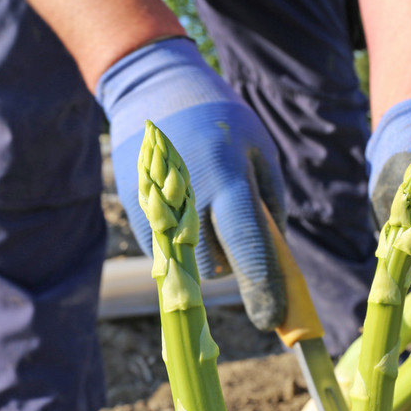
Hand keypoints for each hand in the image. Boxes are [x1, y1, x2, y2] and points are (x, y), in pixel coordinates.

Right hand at [98, 37, 287, 329]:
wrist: (156, 92)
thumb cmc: (221, 121)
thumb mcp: (260, 150)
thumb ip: (270, 205)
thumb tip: (273, 259)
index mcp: (226, 179)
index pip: (246, 247)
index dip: (261, 287)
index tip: (273, 319)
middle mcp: (189, 198)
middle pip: (215, 266)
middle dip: (233, 264)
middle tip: (237, 230)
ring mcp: (157, 208)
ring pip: (189, 265)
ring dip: (208, 254)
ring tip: (209, 208)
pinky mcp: (137, 213)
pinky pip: (167, 252)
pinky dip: (184, 242)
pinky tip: (186, 205)